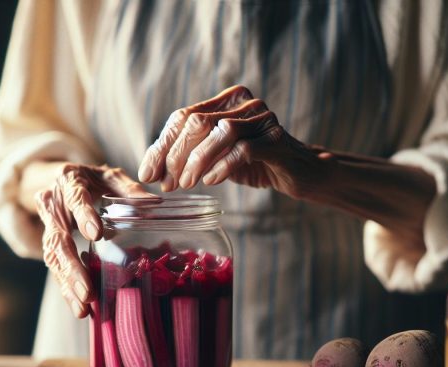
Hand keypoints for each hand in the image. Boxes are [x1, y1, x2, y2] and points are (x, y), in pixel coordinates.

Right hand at [22, 162, 156, 317]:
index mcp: (69, 180)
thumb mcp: (111, 176)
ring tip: (83, 307)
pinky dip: (66, 288)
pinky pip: (55, 267)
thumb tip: (153, 203)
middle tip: (87, 291)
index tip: (96, 234)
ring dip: (67, 284)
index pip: (75, 197)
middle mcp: (52, 203)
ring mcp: (48, 225)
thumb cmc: (93, 179)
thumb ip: (129, 189)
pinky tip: (79, 307)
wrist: (60, 179)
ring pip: (53, 257)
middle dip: (73, 267)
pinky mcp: (50, 243)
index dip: (84, 215)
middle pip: (58, 237)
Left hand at [137, 85, 330, 198]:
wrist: (299, 172)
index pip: (184, 117)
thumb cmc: (255, 163)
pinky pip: (244, 149)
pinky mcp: (276, 139)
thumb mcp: (216, 156)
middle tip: (169, 183)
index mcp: (225, 101)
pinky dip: (223, 166)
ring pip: (221, 132)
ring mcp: (263, 118)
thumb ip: (187, 155)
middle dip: (176, 156)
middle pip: (198, 122)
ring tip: (188, 184)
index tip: (148, 175)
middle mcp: (244, 103)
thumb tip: (149, 172)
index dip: (162, 146)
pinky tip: (212, 180)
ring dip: (198, 160)